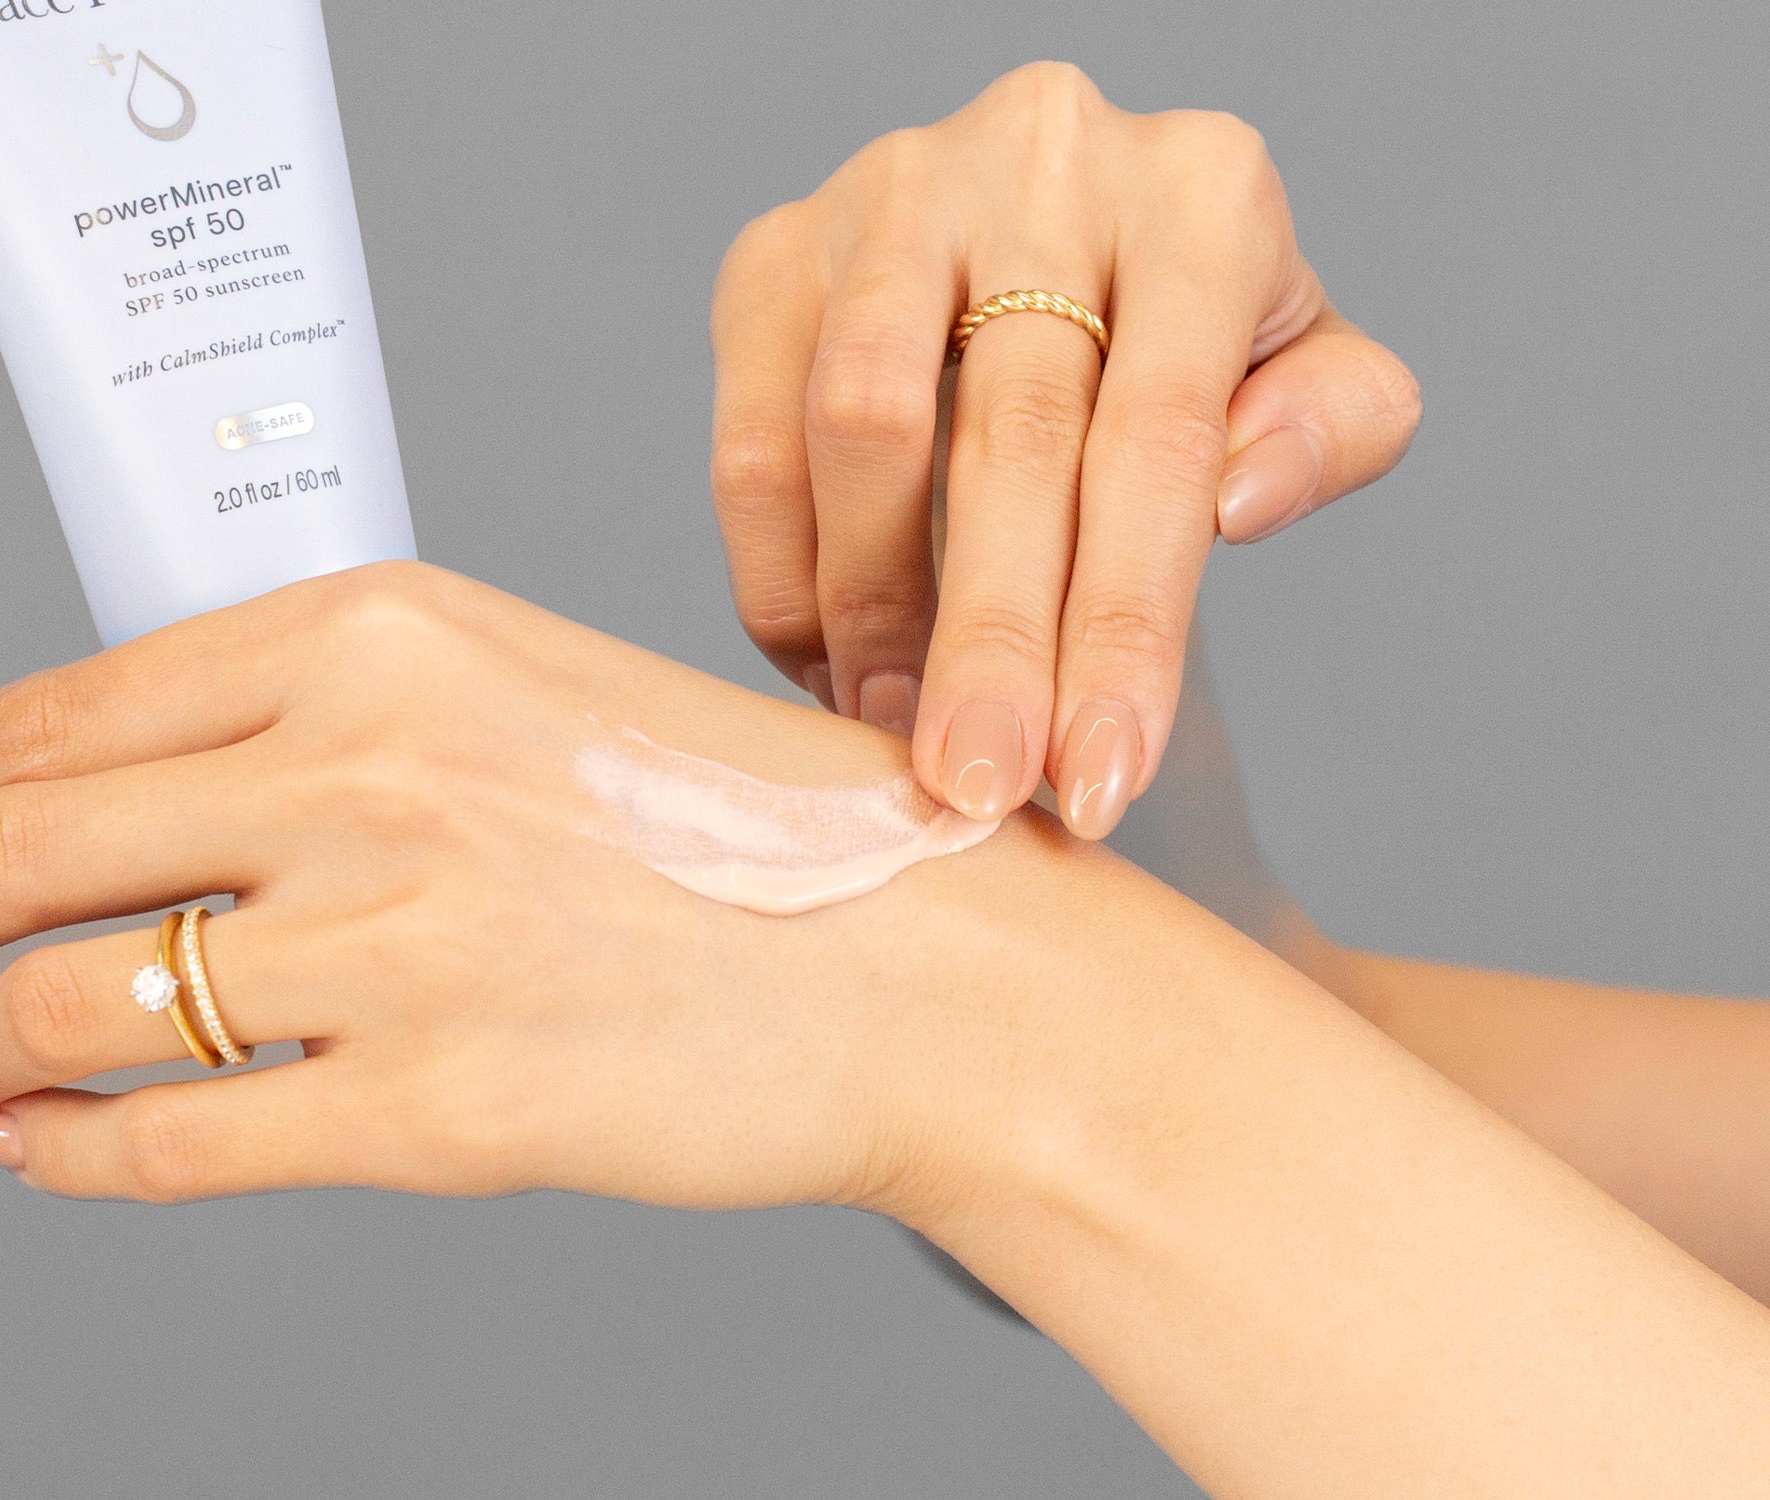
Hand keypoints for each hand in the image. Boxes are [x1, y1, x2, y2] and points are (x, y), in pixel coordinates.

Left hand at [0, 562, 1032, 1209]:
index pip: (70, 705)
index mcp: (392, 638)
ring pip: (76, 1001)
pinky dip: (70, 1154)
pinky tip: (38, 1149)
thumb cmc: (763, 835)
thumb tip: (136, 810)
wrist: (935, 963)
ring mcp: (400, 936)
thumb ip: (342, 728)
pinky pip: (178, 1138)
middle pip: (30, 840)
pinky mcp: (438, 1099)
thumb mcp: (537, 699)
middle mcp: (376, 766)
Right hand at [710, 62, 1420, 838]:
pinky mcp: (776, 253)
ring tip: (898, 732)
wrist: (1052, 227)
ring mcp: (889, 197)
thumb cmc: (1184, 329)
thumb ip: (1332, 427)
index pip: (1163, 435)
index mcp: (1198, 194)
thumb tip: (1239, 501)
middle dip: (994, 642)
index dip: (1127, 624)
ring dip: (870, 609)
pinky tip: (837, 664)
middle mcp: (1039, 160)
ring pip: (858, 426)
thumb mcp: (1308, 364)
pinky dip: (785, 579)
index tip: (1103, 777)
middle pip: (1010, 436)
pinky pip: (754, 442)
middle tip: (980, 787)